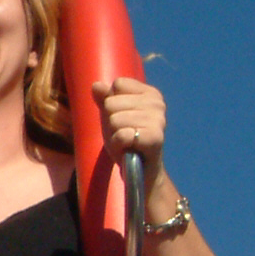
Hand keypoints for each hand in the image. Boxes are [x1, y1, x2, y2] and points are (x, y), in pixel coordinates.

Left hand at [93, 75, 170, 192]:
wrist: (140, 171)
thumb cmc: (126, 140)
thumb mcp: (111, 116)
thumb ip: (104, 98)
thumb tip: (96, 85)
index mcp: (150, 93)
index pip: (117, 85)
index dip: (111, 103)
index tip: (123, 118)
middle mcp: (157, 103)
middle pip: (112, 102)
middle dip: (111, 122)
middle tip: (124, 134)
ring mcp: (158, 120)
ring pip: (114, 119)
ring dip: (114, 135)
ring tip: (126, 143)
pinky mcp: (154, 137)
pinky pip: (121, 135)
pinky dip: (118, 145)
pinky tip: (127, 150)